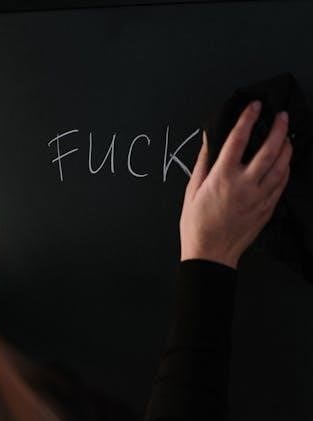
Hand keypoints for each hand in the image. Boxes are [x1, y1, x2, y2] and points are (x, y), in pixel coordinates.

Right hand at [179, 100, 292, 268]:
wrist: (210, 255)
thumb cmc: (197, 225)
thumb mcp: (192, 191)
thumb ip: (203, 162)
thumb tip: (209, 140)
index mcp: (222, 177)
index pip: (238, 139)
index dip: (248, 118)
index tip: (255, 106)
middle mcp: (243, 185)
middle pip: (268, 149)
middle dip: (278, 129)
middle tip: (282, 116)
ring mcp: (258, 198)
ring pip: (280, 167)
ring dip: (286, 148)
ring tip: (287, 137)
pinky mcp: (265, 209)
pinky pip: (281, 185)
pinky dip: (285, 171)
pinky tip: (285, 163)